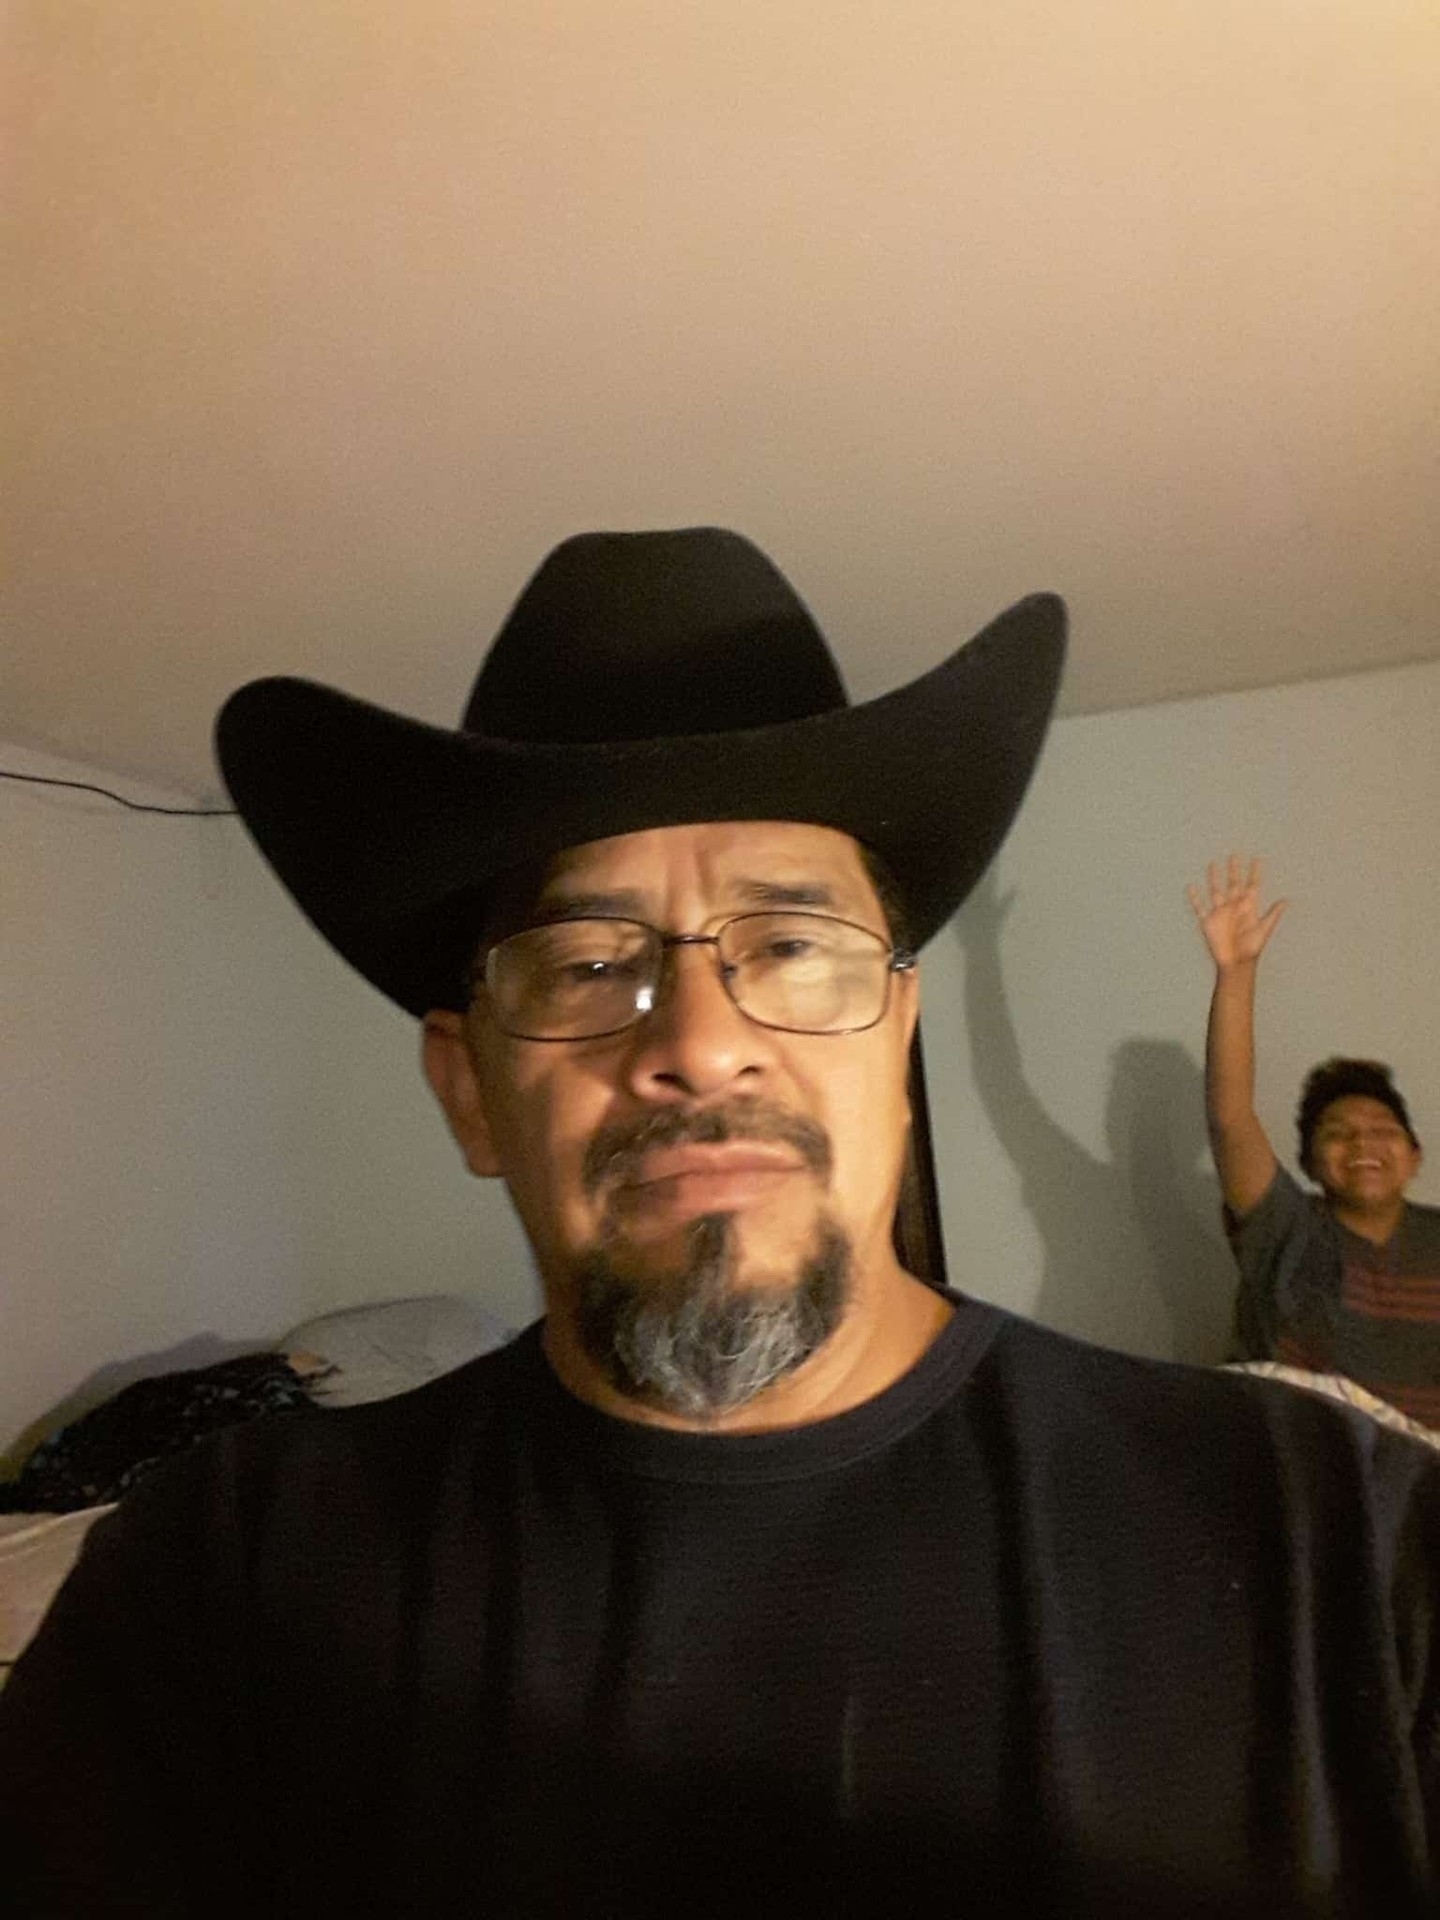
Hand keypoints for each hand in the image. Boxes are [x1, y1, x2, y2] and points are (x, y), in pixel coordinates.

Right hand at [1187, 855, 1285, 969]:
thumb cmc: (1251, 949)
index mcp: (1249, 907)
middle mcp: (1234, 907)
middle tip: (1235, 855)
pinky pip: (1200, 907)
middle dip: (1234, 870)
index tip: (1257, 859)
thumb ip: (1272, 914)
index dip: (1255, 873)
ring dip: (1215, 878)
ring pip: (1217, 891)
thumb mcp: (1264, 930)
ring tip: (1213, 864)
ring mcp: (1221, 913)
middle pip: (1234, 884)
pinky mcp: (1209, 921)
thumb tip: (1285, 900)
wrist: (1236, 963)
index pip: (1252, 885)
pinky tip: (1191, 887)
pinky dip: (1196, 898)